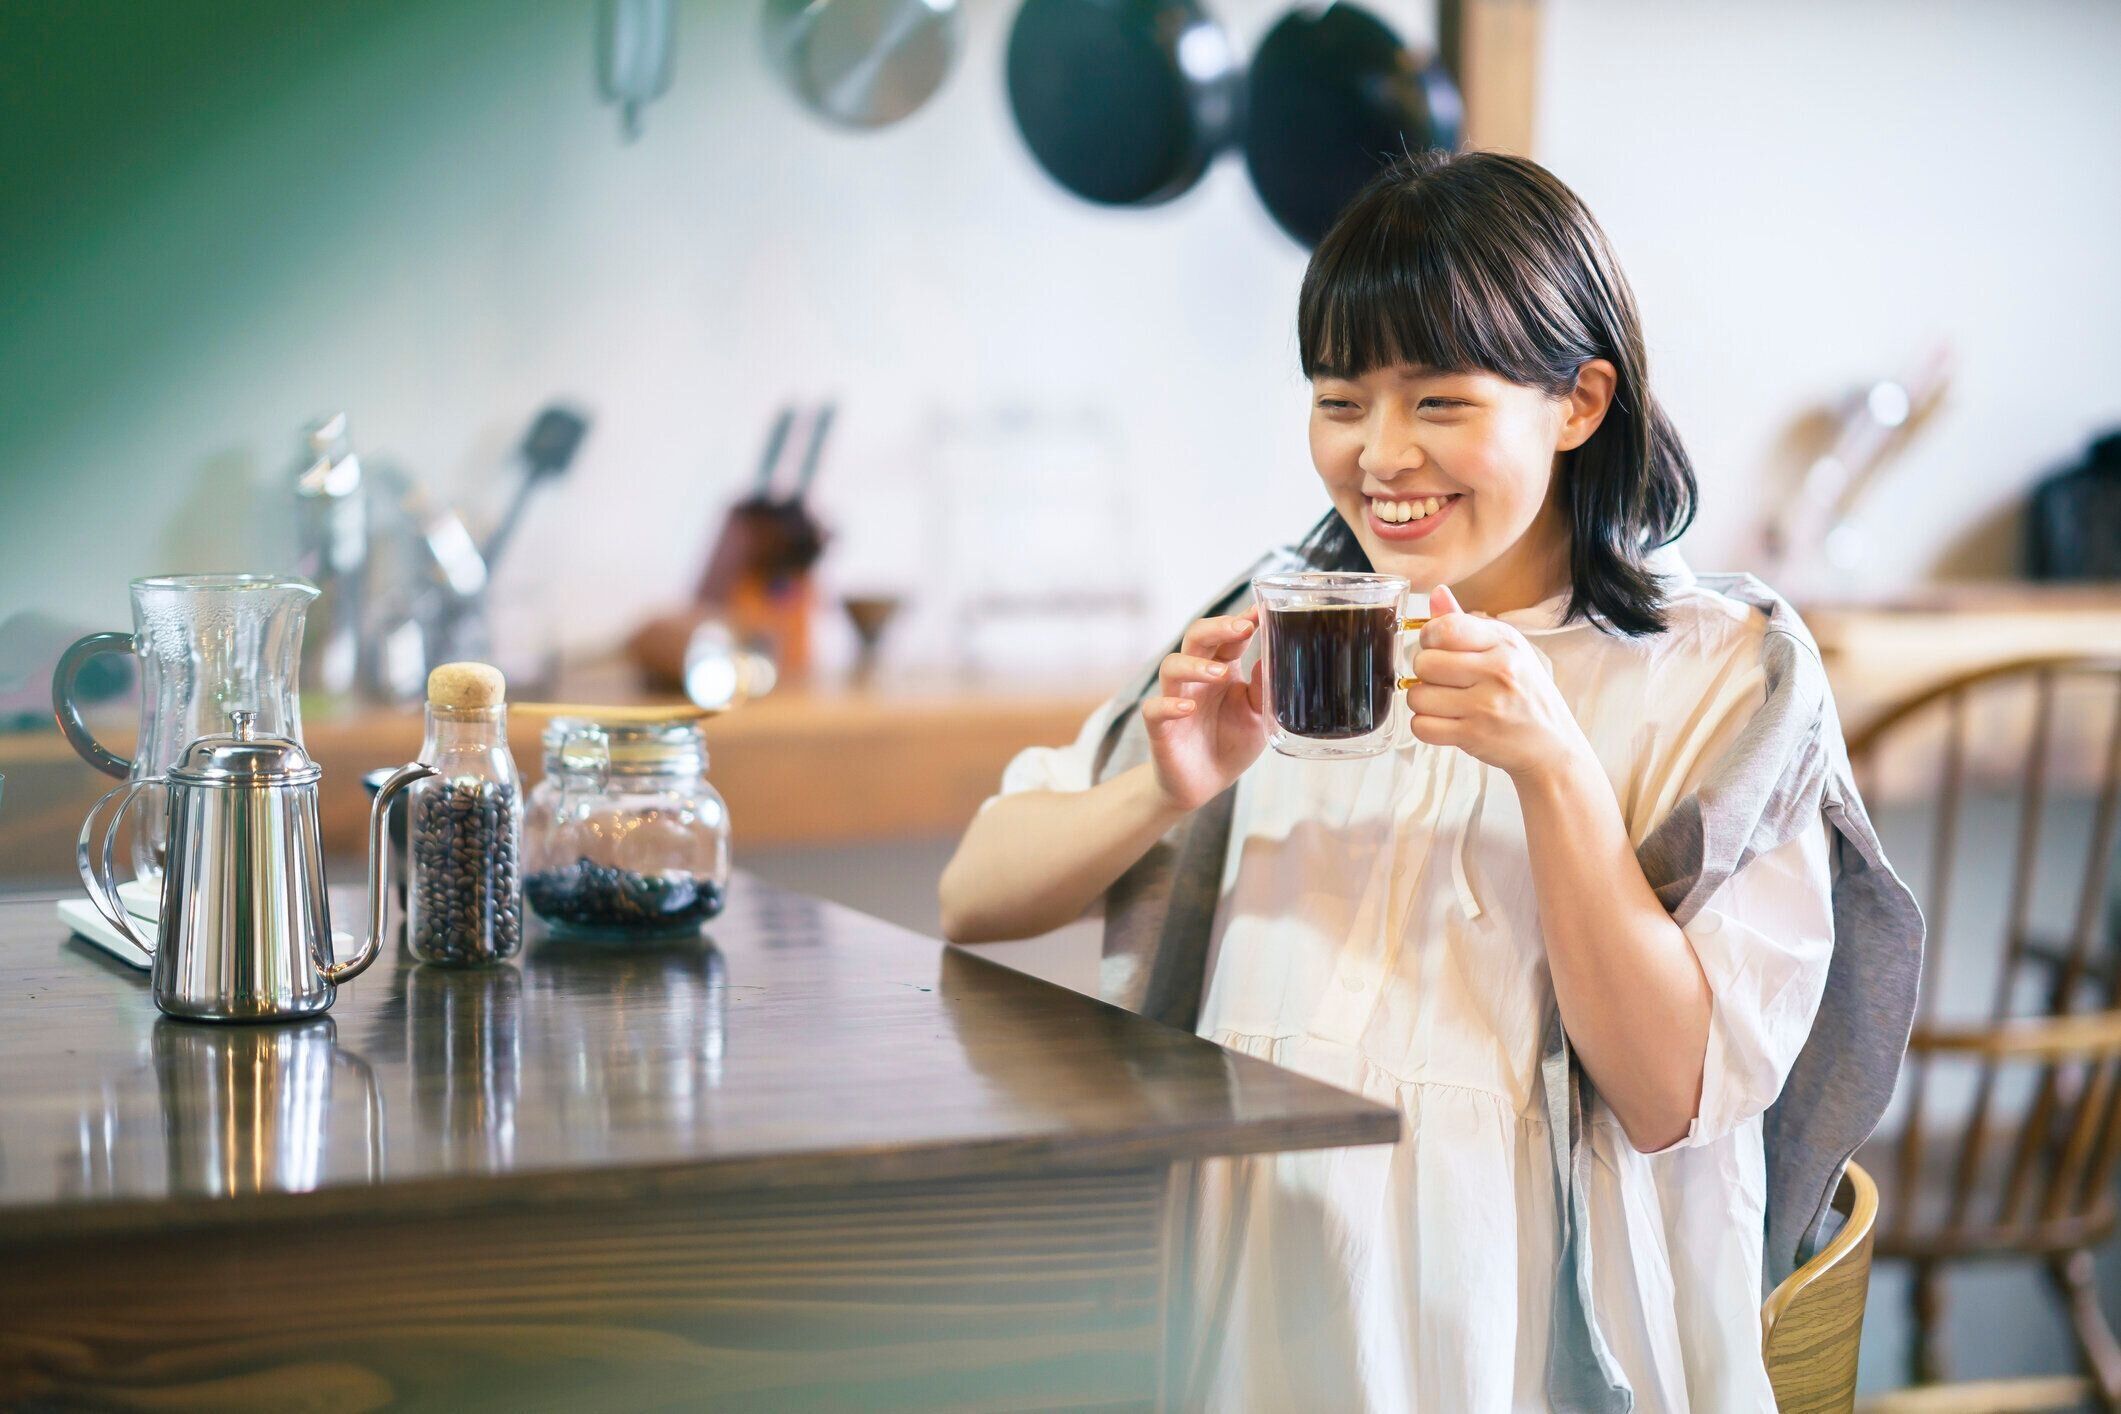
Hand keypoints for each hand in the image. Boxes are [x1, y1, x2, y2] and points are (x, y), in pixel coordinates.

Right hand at [1143, 608, 1267, 812]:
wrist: (1206, 784)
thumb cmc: (1232, 743)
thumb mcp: (1258, 718)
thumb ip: (1263, 690)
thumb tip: (1271, 659)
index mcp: (1223, 669)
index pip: (1229, 637)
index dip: (1242, 621)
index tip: (1259, 611)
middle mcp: (1196, 678)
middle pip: (1196, 637)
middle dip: (1217, 628)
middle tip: (1241, 627)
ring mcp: (1175, 699)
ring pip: (1171, 666)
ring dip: (1194, 665)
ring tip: (1220, 674)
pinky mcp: (1160, 727)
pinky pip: (1154, 708)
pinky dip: (1168, 705)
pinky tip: (1187, 708)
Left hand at [1406, 586, 1589, 782]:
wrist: (1551, 744)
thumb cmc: (1524, 692)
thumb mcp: (1506, 650)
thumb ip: (1465, 623)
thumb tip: (1436, 592)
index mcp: (1504, 642)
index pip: (1445, 628)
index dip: (1429, 638)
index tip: (1437, 648)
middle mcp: (1498, 670)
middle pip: (1424, 663)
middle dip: (1424, 673)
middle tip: (1444, 681)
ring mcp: (1486, 705)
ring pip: (1417, 697)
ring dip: (1424, 702)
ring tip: (1447, 703)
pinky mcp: (1474, 735)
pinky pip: (1421, 726)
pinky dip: (1426, 727)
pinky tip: (1446, 722)